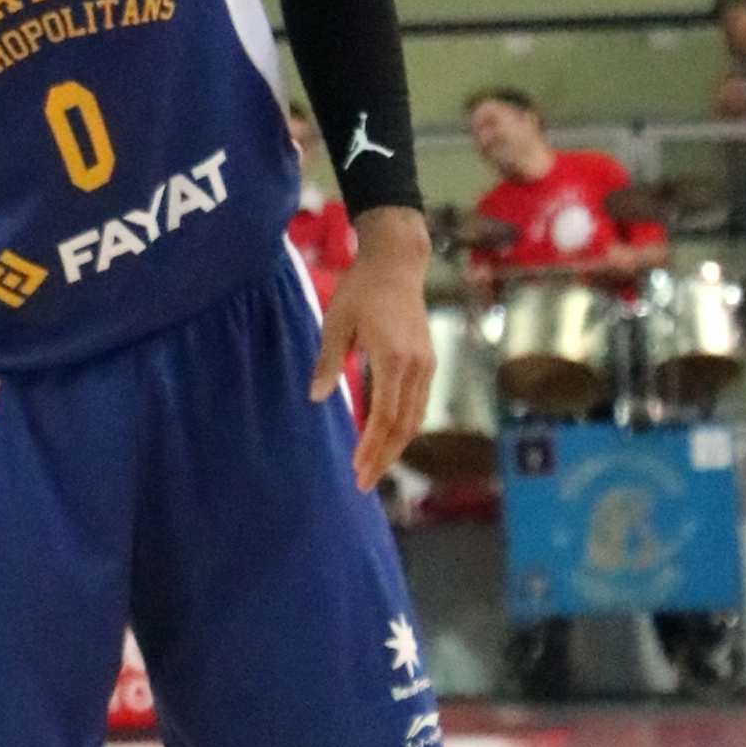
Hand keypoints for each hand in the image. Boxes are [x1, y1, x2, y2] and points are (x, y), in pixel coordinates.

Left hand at [313, 209, 433, 489]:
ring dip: (396, 446)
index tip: (358, 470)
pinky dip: (404, 426)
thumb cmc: (360, 290)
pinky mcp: (428, 361)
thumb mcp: (336, 323)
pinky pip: (418, 403)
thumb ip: (328, 362)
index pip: (384, 417)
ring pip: (415, 418)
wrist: (397, 263)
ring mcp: (426, 364)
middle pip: (404, 426)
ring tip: (375, 468)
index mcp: (393, 359)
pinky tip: (388, 438)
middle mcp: (416, 367)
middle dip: (385, 458)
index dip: (372, 448)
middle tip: (364, 483)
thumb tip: (317, 398)